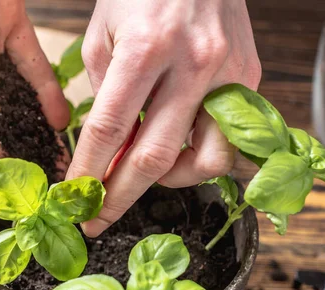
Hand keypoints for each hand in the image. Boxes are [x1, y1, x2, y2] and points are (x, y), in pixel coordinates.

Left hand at [67, 0, 260, 236]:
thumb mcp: (103, 35)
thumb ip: (102, 95)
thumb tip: (107, 151)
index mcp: (145, 49)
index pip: (109, 130)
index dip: (87, 172)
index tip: (74, 199)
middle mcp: (193, 65)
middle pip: (154, 158)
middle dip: (119, 197)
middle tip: (97, 220)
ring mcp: (228, 74)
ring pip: (205, 160)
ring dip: (168, 180)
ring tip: (144, 174)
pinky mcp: (251, 78)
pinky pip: (229, 139)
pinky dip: (199, 158)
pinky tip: (178, 150)